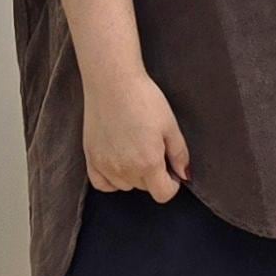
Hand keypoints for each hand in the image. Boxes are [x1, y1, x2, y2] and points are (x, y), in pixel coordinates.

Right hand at [83, 68, 191, 200]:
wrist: (112, 81)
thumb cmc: (144, 99)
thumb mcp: (170, 125)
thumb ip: (180, 155)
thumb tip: (184, 176)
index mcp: (148, 163)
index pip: (163, 194)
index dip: (172, 184)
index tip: (171, 170)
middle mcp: (125, 169)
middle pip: (145, 187)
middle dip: (153, 175)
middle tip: (153, 149)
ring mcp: (105, 165)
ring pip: (125, 185)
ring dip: (133, 175)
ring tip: (135, 148)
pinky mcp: (91, 157)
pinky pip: (102, 183)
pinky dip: (111, 179)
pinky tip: (118, 162)